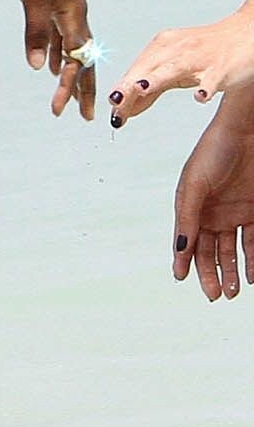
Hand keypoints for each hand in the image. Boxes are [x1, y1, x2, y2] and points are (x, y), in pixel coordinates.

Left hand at [6, 0, 94, 120]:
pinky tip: (50, 62)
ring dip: (69, 72)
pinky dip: (57, 51)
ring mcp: (65, 6)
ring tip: (66, 94)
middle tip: (84, 115)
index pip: (77, 61)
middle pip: (82, 58)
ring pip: (71, 48)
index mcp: (75, 16)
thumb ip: (36, 33)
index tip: (62, 112)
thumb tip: (39, 69)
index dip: (71, 88)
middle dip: (82, 88)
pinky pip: (59, 35)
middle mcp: (75, 14)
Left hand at [108, 0, 253, 127]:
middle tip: (114, 104)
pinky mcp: (221, 66)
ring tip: (141, 88)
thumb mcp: (175, 70)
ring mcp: (199, 57)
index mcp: (162, 47)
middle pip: (148, 68)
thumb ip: (151, 89)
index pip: (136, 70)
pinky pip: (212, 77)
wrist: (245, 33)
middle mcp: (176, 49)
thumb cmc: (206, 53)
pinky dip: (206, 86)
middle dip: (130, 85)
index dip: (122, 90)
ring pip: (174, 68)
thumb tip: (125, 108)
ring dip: (156, 78)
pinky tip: (200, 97)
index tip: (110, 111)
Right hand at [172, 107, 253, 298]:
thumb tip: (179, 250)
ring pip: (232, 251)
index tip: (184, 280)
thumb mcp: (195, 184)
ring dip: (232, 273)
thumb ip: (188, 218)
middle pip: (210, 251)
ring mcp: (234, 214)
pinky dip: (253, 260)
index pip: (187, 241)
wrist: (245, 130)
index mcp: (191, 206)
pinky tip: (253, 275)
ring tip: (234, 292)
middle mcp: (212, 213)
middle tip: (216, 295)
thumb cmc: (214, 151)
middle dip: (211, 274)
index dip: (185, 261)